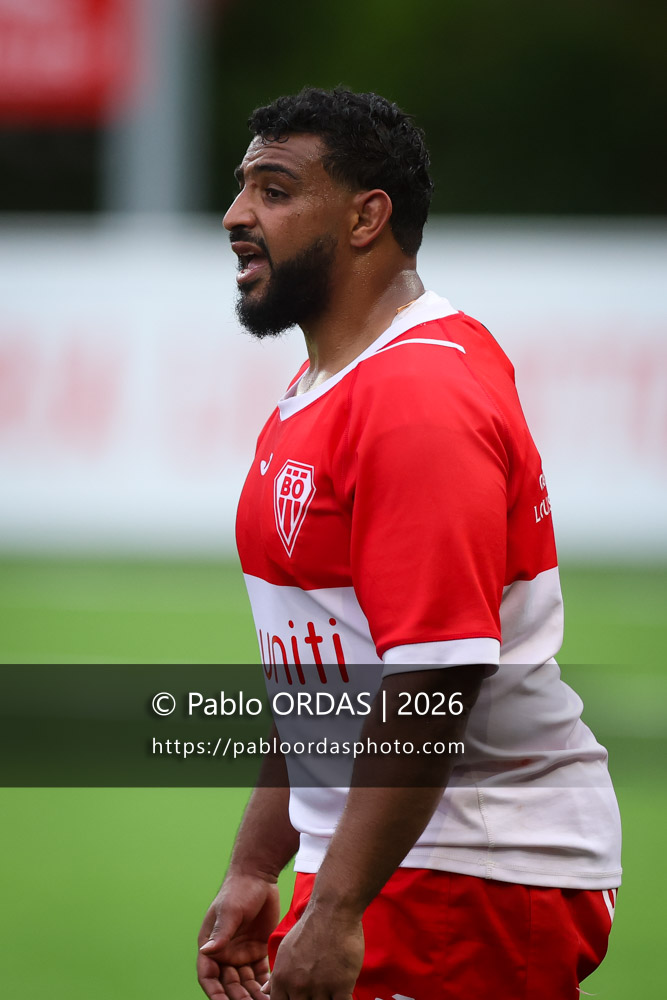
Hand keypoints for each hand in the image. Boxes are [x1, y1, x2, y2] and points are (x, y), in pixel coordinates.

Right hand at [197, 873, 280, 999]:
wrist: (259, 876)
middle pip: (229, 984)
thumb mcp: (230, 910)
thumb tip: (206, 951)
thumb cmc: (238, 890)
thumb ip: (221, 933)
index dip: (214, 992)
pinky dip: (264, 986)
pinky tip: (271, 994)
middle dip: (237, 998)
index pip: (208, 976)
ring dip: (252, 996)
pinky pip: (260, 974)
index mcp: (211, 945)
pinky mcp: (258, 951)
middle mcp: (225, 953)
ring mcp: (242, 953)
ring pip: (245, 983)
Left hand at [267, 907, 363, 999]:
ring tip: (328, 990)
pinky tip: (342, 994)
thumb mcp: (286, 949)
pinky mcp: (342, 986)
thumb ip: (276, 974)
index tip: (300, 997)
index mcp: (282, 979)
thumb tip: (264, 990)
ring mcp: (320, 987)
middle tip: (314, 991)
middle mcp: (298, 986)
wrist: (333, 911)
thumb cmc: (309, 928)